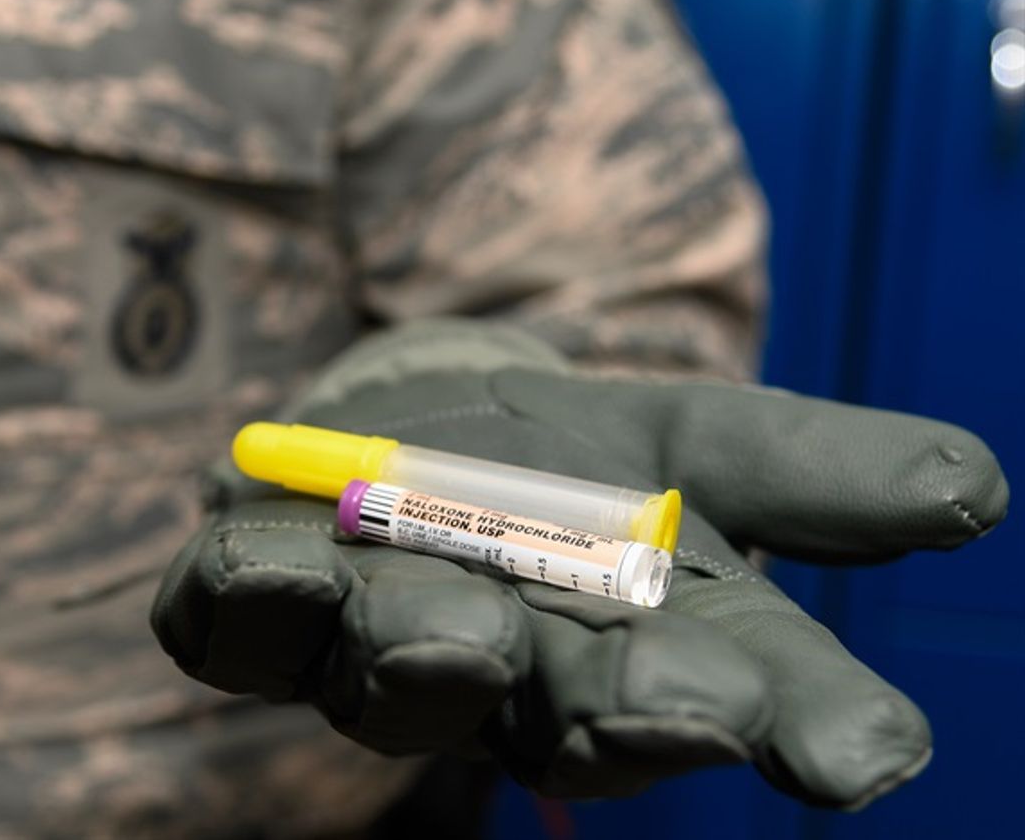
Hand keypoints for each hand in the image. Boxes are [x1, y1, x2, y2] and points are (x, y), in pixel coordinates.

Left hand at [151, 342, 1006, 809]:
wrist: (404, 431)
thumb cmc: (560, 468)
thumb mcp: (696, 443)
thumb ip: (812, 472)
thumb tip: (973, 488)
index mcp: (630, 648)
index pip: (727, 696)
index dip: (795, 725)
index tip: (864, 757)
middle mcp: (509, 673)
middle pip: (569, 711)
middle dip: (627, 712)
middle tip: (684, 709)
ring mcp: (371, 642)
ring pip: (399, 679)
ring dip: (433, 660)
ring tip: (463, 636)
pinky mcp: (254, 604)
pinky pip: (237, 620)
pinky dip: (248, 596)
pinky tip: (266, 566)